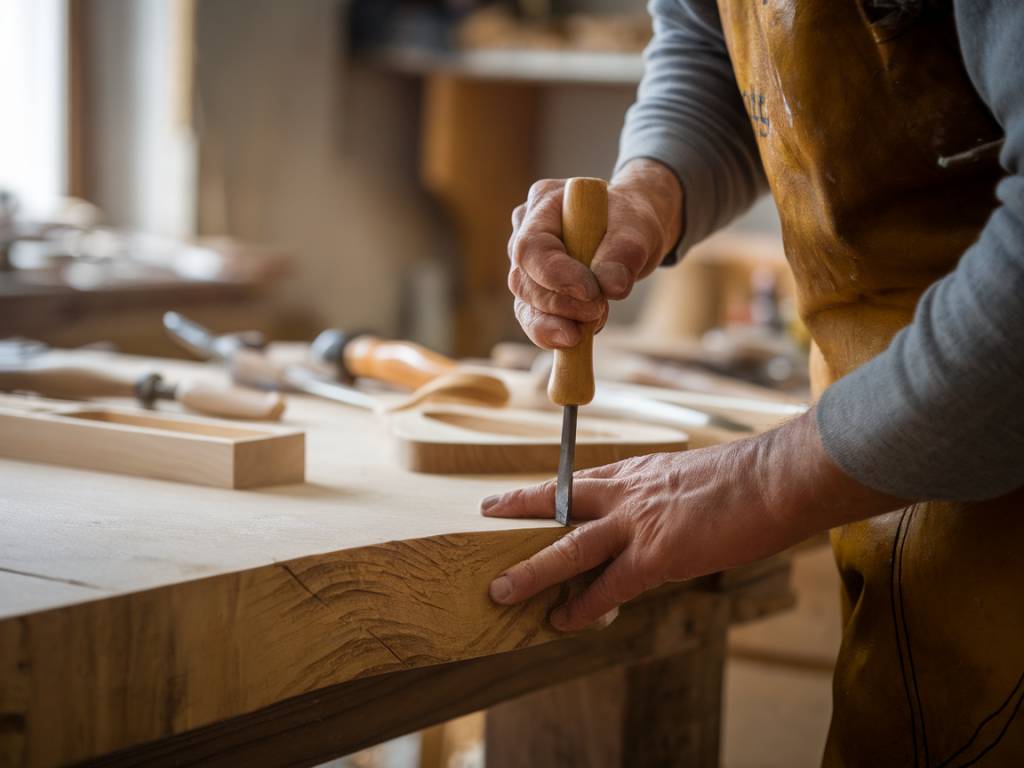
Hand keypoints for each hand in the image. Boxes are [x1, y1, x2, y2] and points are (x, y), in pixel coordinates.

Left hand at [480, 411, 903, 631]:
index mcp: (637, 471)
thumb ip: (665, 497)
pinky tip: (561, 622)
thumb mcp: (692, 478)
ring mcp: (637, 523)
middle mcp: (627, 491)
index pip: (579, 480)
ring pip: (568, 547)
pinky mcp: (656, 554)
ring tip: (500, 590)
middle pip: (558, 499)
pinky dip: (583, 607)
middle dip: (518, 509)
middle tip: (485, 514)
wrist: (776, 479)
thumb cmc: (747, 479)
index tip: (519, 492)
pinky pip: (608, 587)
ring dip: (532, 571)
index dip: (546, 489)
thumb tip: (661, 520)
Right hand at [507, 159, 683, 349]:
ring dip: (557, 324)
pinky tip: (581, 335)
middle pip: (524, 282)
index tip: (591, 293)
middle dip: (560, 305)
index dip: (556, 276)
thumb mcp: (637, 229)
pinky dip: (558, 332)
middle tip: (599, 311)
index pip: (532, 247)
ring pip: (526, 307)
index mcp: (544, 204)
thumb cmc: (630, 222)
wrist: (630, 233)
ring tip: (594, 324)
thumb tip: (612, 287)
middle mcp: (525, 234)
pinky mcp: (535, 293)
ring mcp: (526, 266)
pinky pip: (536, 320)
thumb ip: (624, 253)